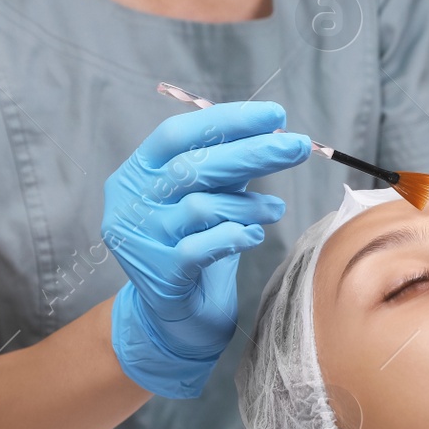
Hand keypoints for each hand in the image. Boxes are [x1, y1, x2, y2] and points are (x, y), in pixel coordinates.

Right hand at [104, 102, 311, 398]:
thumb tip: (275, 132)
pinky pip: (202, 248)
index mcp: (138, 170)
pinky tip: (253, 235)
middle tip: (297, 146)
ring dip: (248, 204)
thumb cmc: (193, 241)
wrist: (175, 313)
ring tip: (276, 210)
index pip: (178, 133)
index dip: (227, 121)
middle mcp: (131, 201)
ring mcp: (142, 239)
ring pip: (200, 207)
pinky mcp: (160, 275)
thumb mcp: (204, 195)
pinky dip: (233, 237)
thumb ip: (226, 166)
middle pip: (193, 166)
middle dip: (252, 153)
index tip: (275, 115)